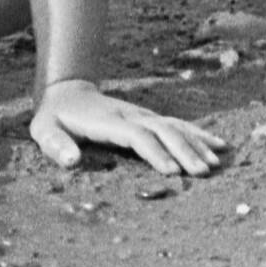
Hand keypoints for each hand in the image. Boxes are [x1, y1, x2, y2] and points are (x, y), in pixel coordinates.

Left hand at [29, 78, 225, 177]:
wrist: (66, 93)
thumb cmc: (55, 119)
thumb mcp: (44, 131)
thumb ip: (56, 146)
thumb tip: (71, 161)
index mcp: (107, 121)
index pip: (137, 135)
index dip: (155, 152)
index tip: (172, 172)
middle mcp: (131, 115)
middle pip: (163, 130)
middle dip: (184, 151)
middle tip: (202, 173)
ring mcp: (143, 115)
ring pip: (176, 127)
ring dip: (196, 144)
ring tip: (214, 164)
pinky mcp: (150, 118)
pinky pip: (179, 124)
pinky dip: (200, 135)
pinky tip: (220, 145)